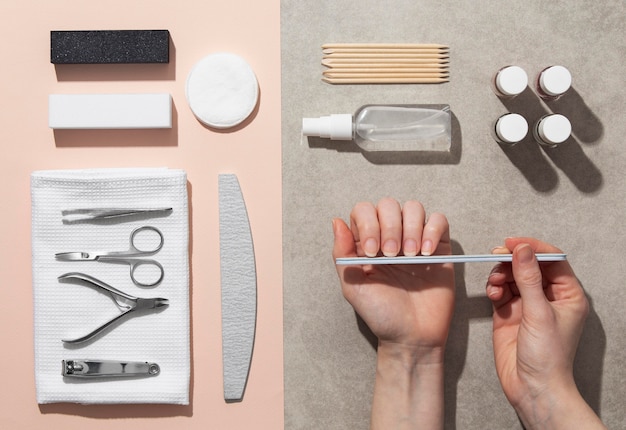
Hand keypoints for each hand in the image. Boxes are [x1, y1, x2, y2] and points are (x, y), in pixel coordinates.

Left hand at [332, 198, 453, 428]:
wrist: (411, 336)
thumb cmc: (380, 313)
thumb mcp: (352, 286)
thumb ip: (342, 253)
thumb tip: (337, 221)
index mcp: (367, 242)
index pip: (364, 211)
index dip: (368, 224)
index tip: (372, 252)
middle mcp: (390, 236)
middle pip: (388, 205)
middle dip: (390, 226)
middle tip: (393, 255)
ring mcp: (415, 240)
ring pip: (414, 208)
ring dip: (411, 227)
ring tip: (410, 254)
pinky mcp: (439, 247)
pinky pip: (439, 220)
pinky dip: (432, 230)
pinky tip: (426, 253)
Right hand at [487, 237, 604, 428]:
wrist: (532, 387)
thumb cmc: (548, 357)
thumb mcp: (539, 312)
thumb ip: (529, 278)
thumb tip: (523, 250)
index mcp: (567, 294)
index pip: (552, 260)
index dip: (533, 248)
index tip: (513, 242)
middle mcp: (548, 297)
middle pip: (529, 265)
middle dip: (512, 260)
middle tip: (497, 255)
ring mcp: (528, 304)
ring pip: (512, 275)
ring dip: (500, 274)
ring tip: (495, 282)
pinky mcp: (509, 312)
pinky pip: (500, 290)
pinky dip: (494, 287)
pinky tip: (493, 293)